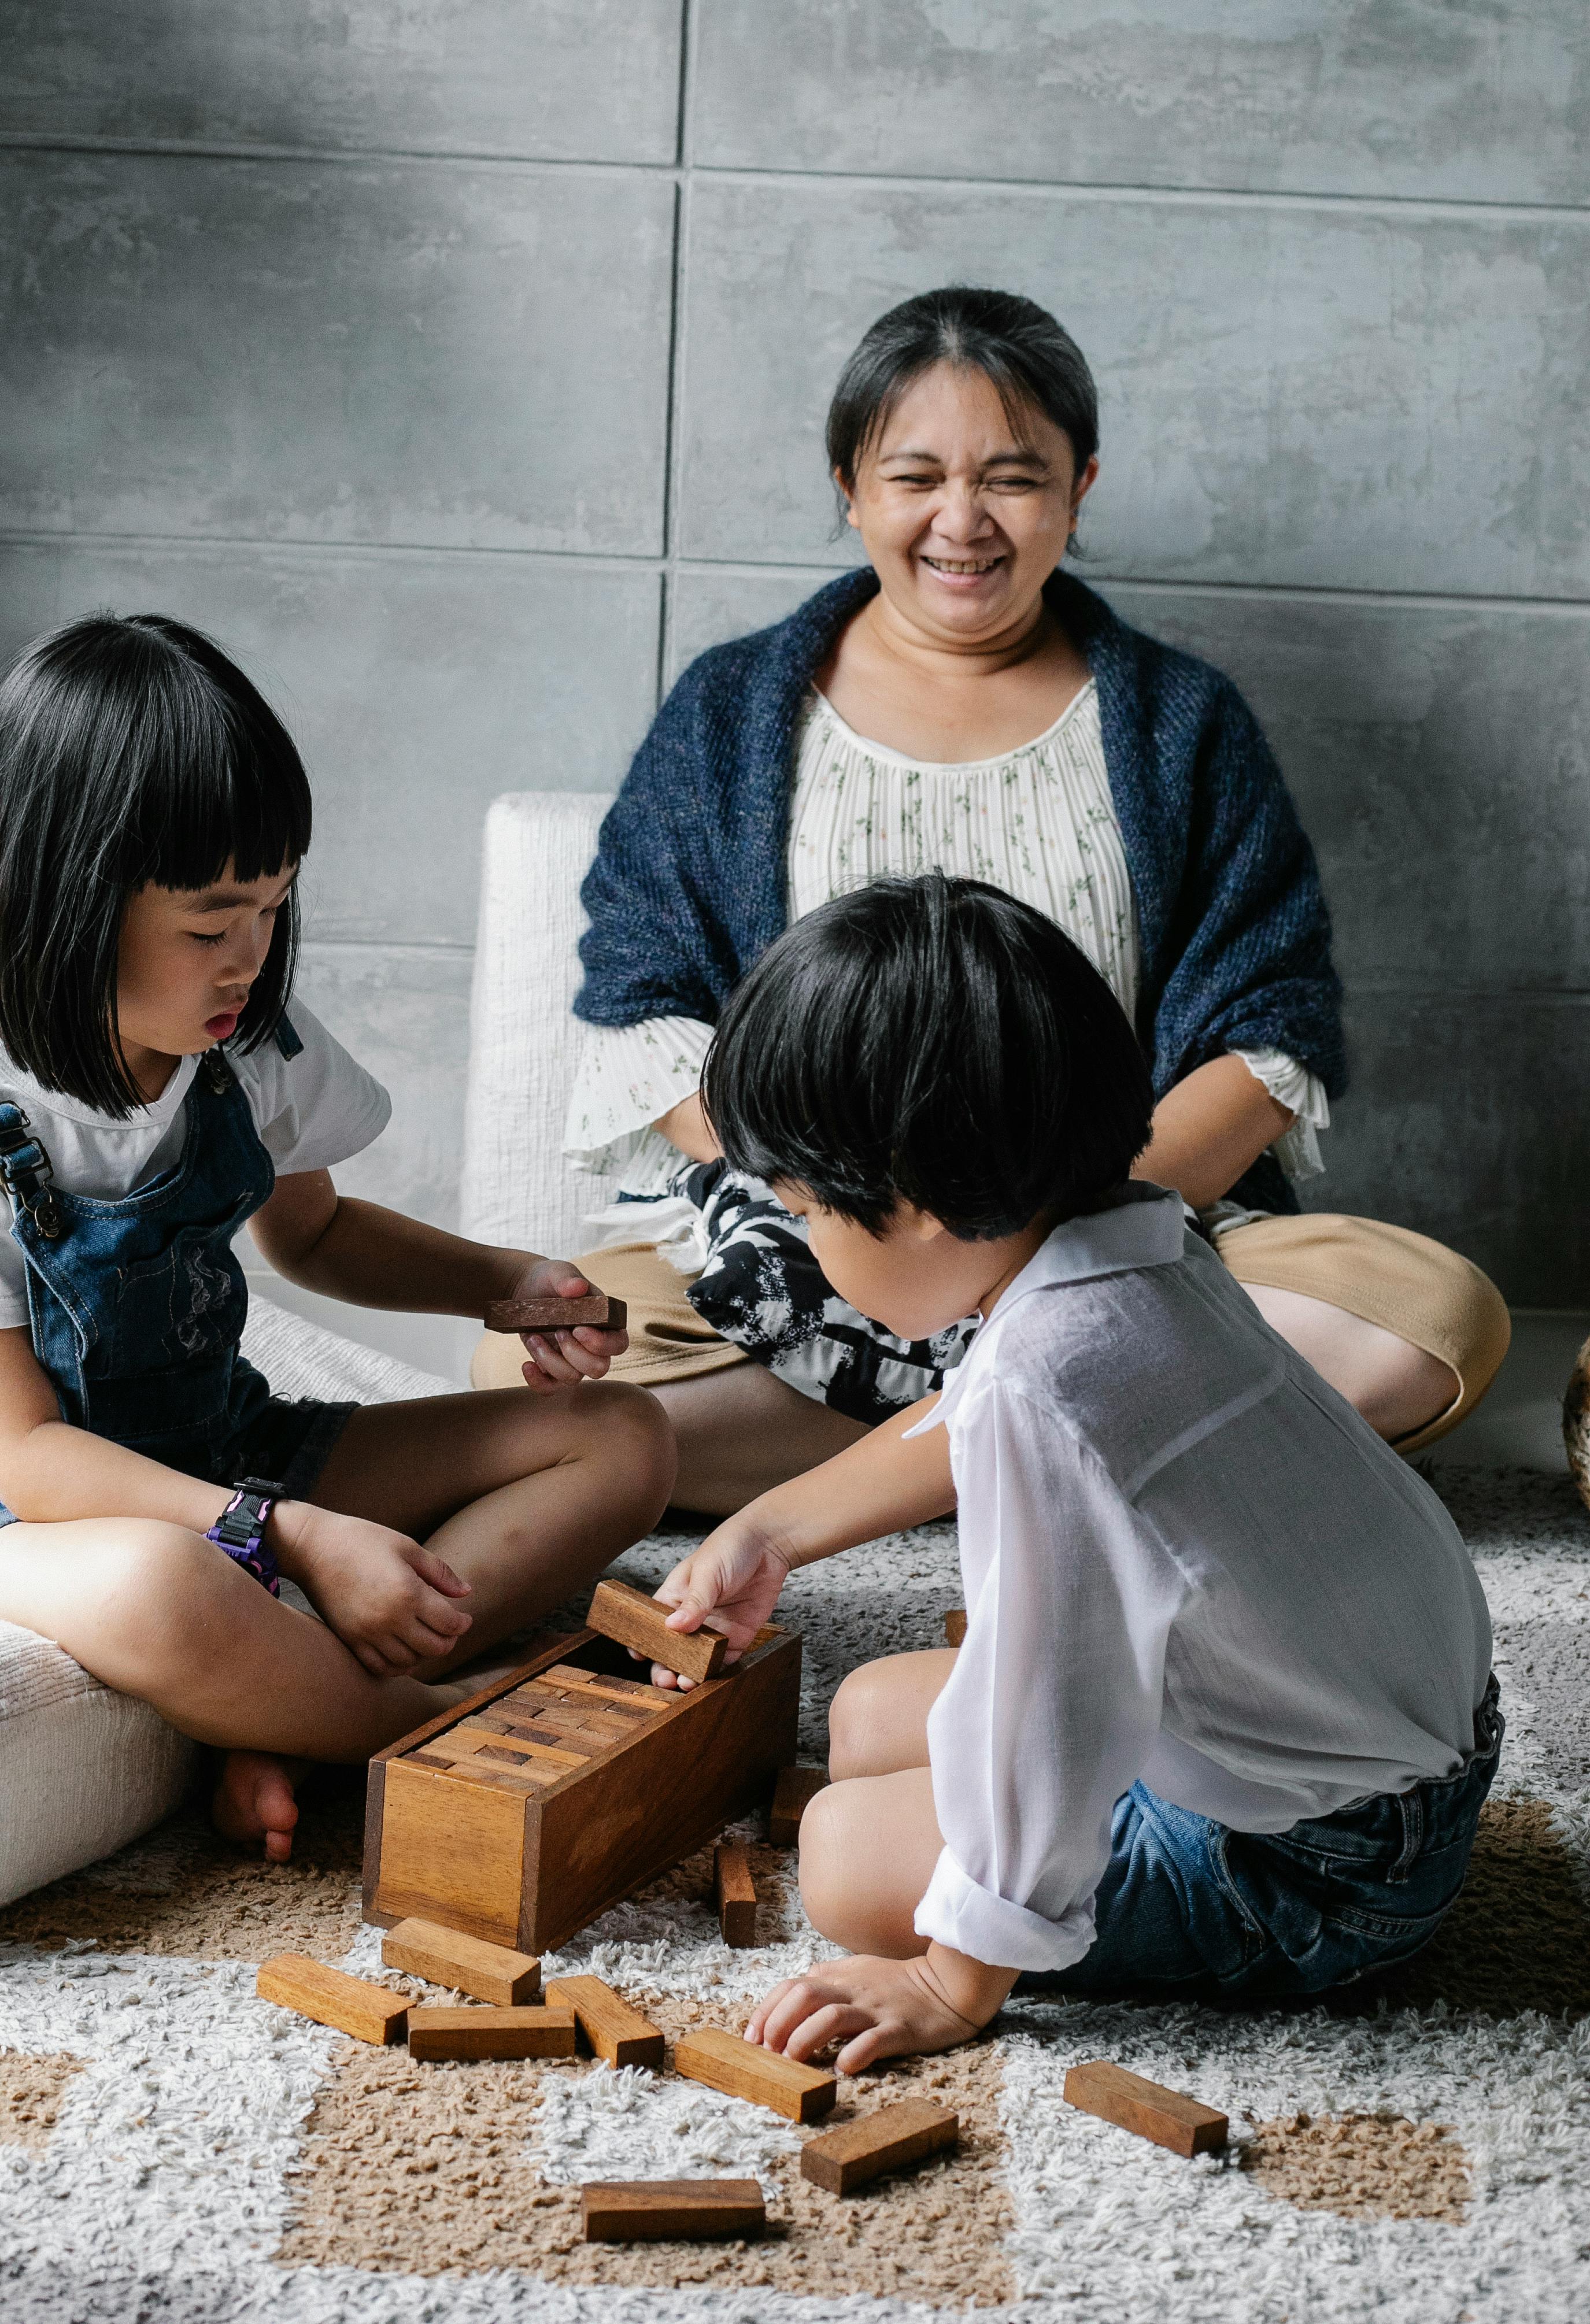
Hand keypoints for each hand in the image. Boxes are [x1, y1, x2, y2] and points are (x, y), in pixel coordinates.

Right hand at [272, 1502, 472, 1675]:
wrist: (314, 1548)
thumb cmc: (363, 1540)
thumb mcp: (407, 1547)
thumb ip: (440, 1572)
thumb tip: (466, 1592)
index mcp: (409, 1592)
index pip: (449, 1624)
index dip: (462, 1624)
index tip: (464, 1618)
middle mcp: (390, 1619)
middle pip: (434, 1648)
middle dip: (448, 1641)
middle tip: (449, 1629)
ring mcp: (368, 1634)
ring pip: (409, 1662)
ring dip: (424, 1654)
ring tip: (426, 1638)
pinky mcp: (350, 1641)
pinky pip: (380, 1668)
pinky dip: (397, 1666)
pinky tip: (403, 1652)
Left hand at [503, 1257, 629, 1392]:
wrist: (525, 1289)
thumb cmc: (550, 1279)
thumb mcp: (557, 1272)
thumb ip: (567, 1279)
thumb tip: (578, 1287)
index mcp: (605, 1323)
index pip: (618, 1345)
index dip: (602, 1344)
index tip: (578, 1329)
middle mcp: (593, 1347)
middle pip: (599, 1368)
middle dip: (575, 1354)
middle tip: (557, 1331)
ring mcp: (573, 1360)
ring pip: (572, 1379)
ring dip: (550, 1361)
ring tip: (533, 1338)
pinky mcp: (552, 1368)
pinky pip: (551, 1389)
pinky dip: (538, 1382)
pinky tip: (526, 1365)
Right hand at [647, 1520, 793, 1689]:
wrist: (770, 1545)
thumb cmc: (730, 1548)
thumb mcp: (707, 1572)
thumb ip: (694, 1601)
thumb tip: (673, 1627)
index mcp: (674, 1600)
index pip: (653, 1627)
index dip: (644, 1644)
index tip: (641, 1657)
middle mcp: (691, 1619)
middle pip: (672, 1652)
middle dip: (665, 1669)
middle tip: (667, 1679)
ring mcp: (713, 1631)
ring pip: (696, 1662)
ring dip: (690, 1676)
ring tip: (687, 1682)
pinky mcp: (736, 1638)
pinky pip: (724, 1663)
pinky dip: (717, 1674)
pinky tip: (712, 1680)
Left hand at [744, 1947, 1013, 2074]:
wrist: (948, 1985)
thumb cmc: (899, 1984)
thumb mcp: (858, 1972)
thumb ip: (827, 1980)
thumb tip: (794, 1992)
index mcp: (839, 1977)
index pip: (791, 1986)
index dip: (766, 2012)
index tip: (752, 2040)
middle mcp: (852, 1990)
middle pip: (804, 1996)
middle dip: (778, 2024)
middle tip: (767, 2055)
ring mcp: (876, 2009)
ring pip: (831, 2017)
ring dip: (805, 2040)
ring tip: (792, 2063)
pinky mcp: (900, 2029)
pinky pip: (873, 2040)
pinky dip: (854, 2054)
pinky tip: (843, 2067)